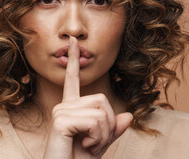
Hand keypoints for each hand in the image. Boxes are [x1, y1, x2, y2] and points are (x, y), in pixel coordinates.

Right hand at [43, 37, 132, 158]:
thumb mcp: (100, 143)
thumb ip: (113, 129)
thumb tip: (128, 115)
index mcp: (70, 108)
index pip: (72, 79)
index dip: (74, 60)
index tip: (74, 42)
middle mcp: (63, 106)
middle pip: (101, 99)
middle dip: (108, 125)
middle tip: (95, 142)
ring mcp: (61, 112)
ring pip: (101, 111)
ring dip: (103, 134)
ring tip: (89, 145)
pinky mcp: (61, 121)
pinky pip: (95, 122)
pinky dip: (98, 138)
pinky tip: (85, 145)